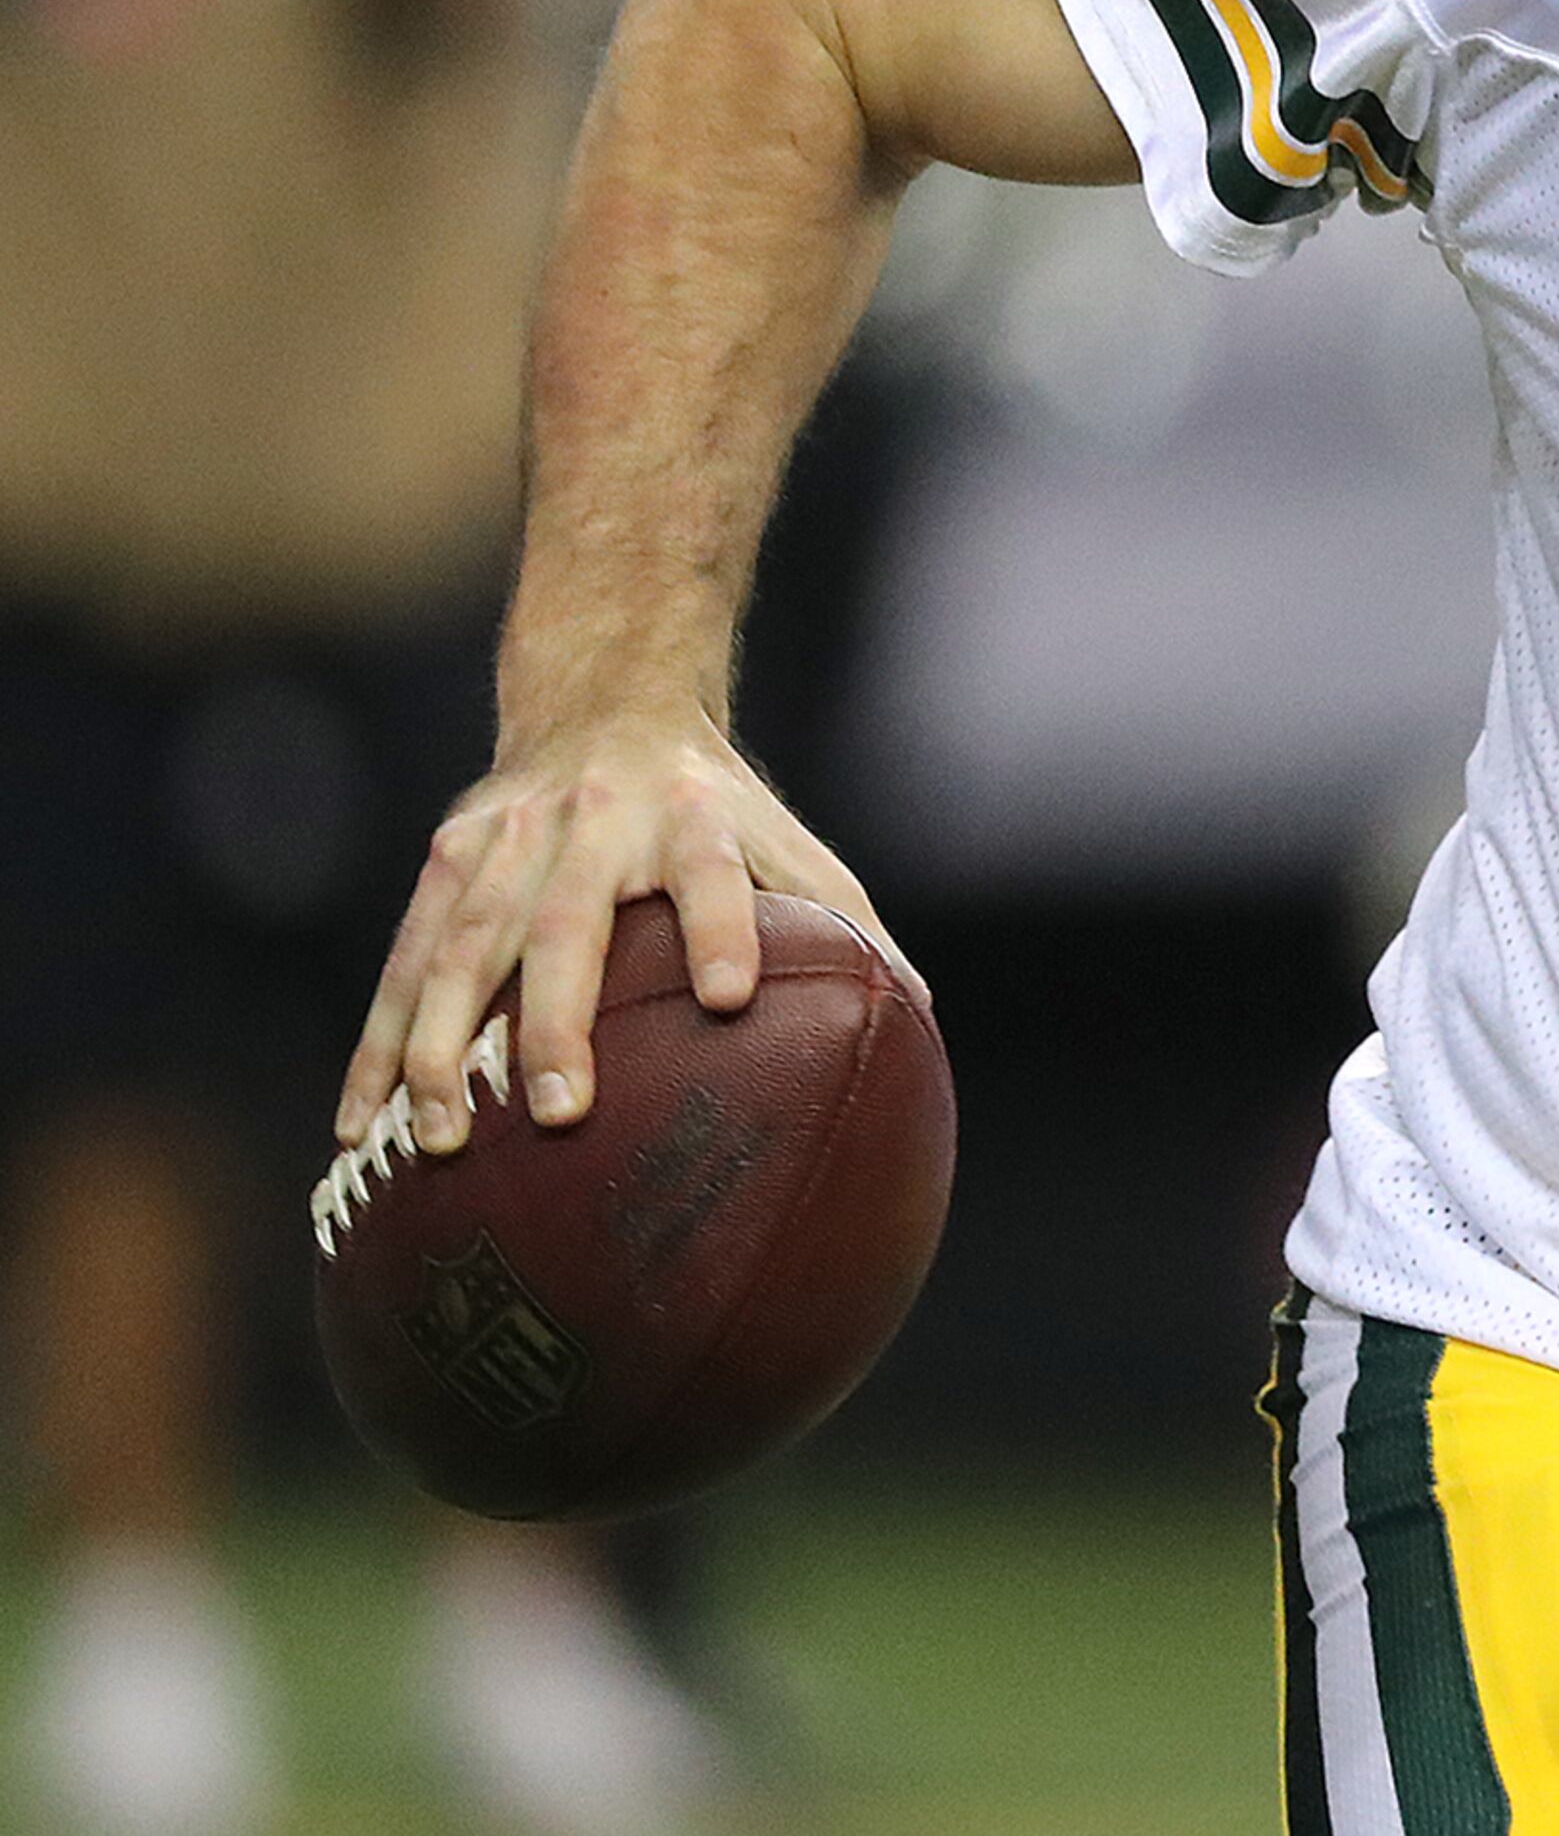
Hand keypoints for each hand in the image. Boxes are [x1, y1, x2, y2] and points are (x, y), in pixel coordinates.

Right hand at [333, 710, 899, 1156]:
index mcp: (694, 817)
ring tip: (441, 1139)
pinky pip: (407, 960)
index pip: (716, 871)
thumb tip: (922, 1018)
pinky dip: (381, 1041)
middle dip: (559, 1018)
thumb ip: (849, 922)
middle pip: (567, 922)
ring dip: (443, 1044)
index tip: (729, 996)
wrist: (606, 697)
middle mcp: (595, 822)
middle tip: (560, 1112)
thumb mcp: (788, 839)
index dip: (721, 926)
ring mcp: (510, 837)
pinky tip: (358, 1125)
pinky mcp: (448, 857)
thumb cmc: (717, 805)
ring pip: (465, 945)